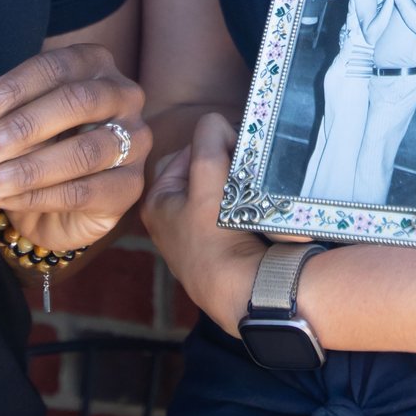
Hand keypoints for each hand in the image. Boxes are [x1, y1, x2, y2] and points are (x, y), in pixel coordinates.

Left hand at [0, 43, 150, 254]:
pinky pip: (82, 191)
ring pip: (82, 151)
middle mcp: (124, 96)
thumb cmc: (35, 150)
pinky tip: (3, 199)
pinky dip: (36, 196)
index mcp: (94, 66)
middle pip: (76, 102)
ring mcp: (135, 141)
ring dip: (24, 169)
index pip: (54, 68)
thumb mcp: (12, 127)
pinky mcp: (130, 186)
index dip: (12, 88)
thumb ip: (0, 120)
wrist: (57, 208)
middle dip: (20, 128)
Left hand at [142, 111, 265, 335]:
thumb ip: (207, 141)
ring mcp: (198, 238)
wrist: (245, 291)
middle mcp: (172, 221)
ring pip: (222, 191)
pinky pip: (236, 213)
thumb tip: (215, 123)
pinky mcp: (223, 251)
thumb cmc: (218, 236)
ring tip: (253, 191)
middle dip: (226, 166)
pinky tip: (259, 211)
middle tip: (245, 172)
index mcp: (157, 203)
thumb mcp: (207, 177)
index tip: (234, 153)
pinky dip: (248, 207)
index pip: (185, 152)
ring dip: (239, 185)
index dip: (212, 146)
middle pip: (204, 172)